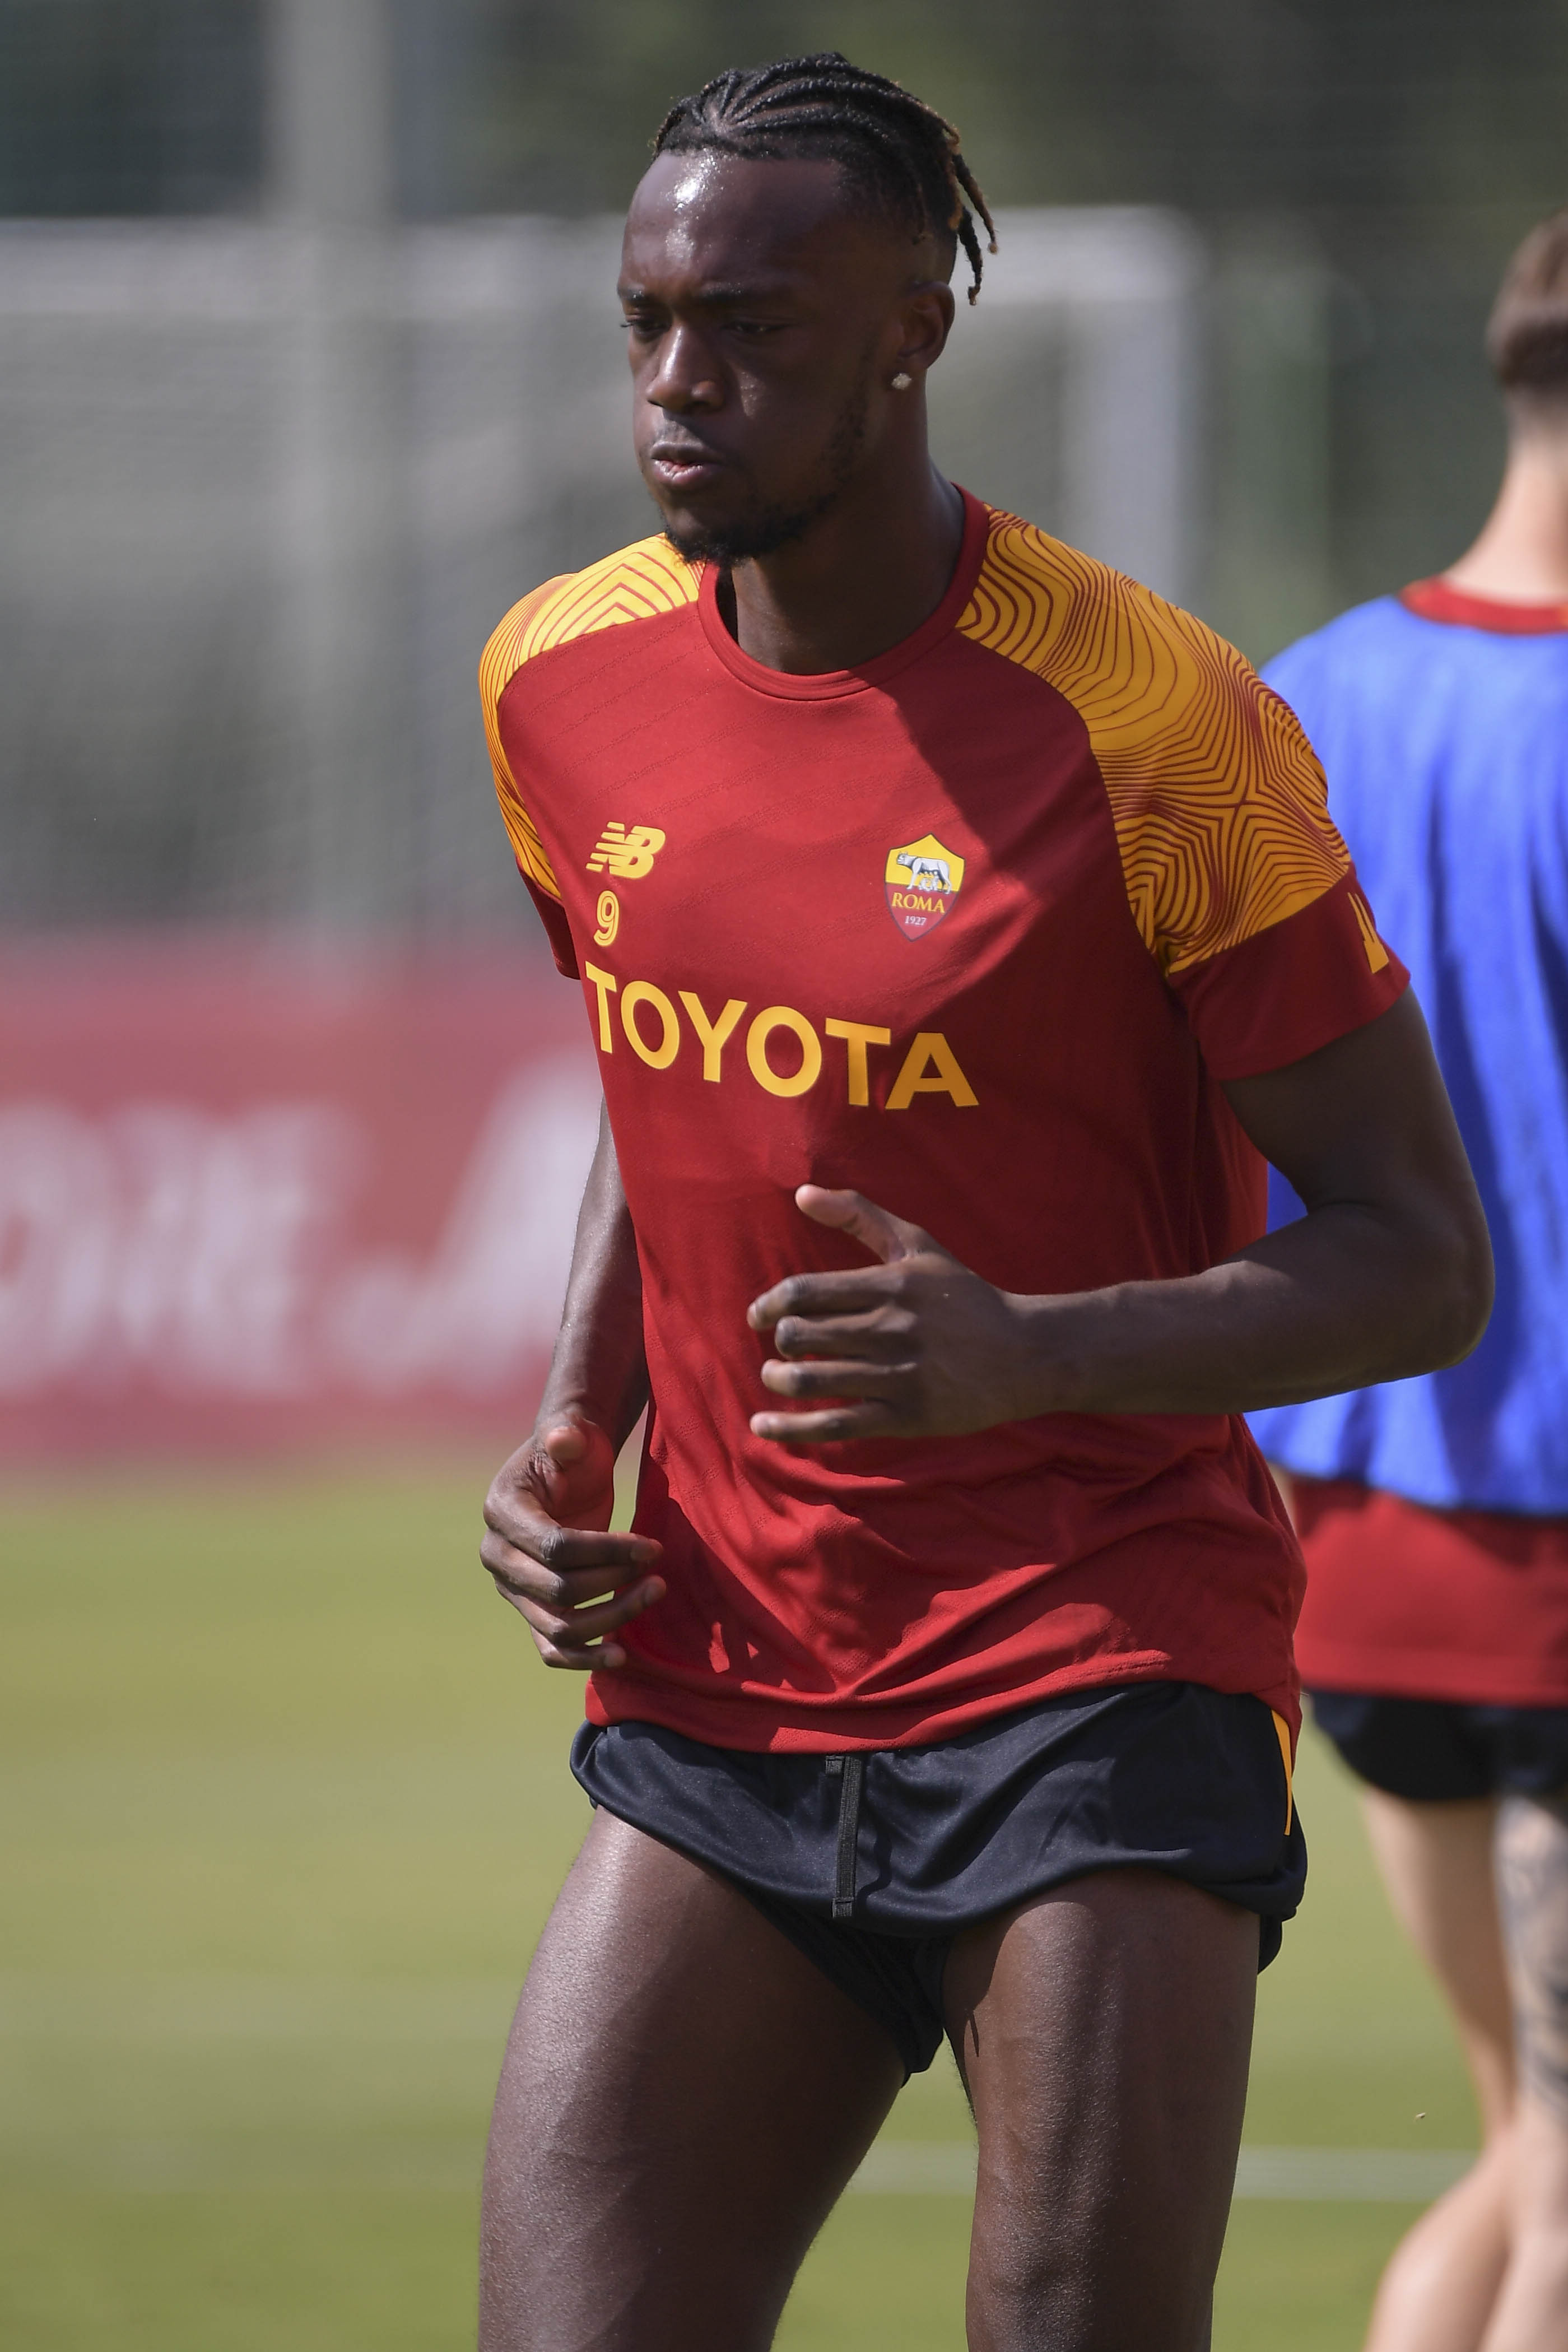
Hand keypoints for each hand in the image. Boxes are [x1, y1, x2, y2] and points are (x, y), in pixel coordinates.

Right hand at [480, 1418, 663, 1669]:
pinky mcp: (531, 1609)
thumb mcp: (572, 1434)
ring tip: (654, 1594)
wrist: (568, 1472)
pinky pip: (551, 1648)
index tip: (652, 1546)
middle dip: (613, 1583)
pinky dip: (584, 1657)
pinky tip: (620, 1656)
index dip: (607, 1551)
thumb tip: (564, 1439)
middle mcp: (497, 1556)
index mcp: (501, 1512)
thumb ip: (566, 1435)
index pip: (555, 1548)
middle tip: (658, 1571)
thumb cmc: (573, 1451)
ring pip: (558, 1626)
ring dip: (610, 1619)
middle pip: (558, 1591)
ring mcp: (512, 1588)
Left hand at [746, 1186, 1034, 1444]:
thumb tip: (801, 1192)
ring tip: (773, 1376)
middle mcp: (890, 1328)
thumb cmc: (966, 1298)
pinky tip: (763, 1426)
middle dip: (779, 1341)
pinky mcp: (906, 1415)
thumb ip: (861, 1216)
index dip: (770, 1304)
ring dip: (778, 1379)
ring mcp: (897, 1374)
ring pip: (812, 1378)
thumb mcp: (919, 1247)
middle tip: (782, 1346)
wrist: (1024, 1354)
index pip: (806, 1291)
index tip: (759, 1315)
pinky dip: (791, 1428)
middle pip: (802, 1335)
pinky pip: (835, 1423)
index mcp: (890, 1285)